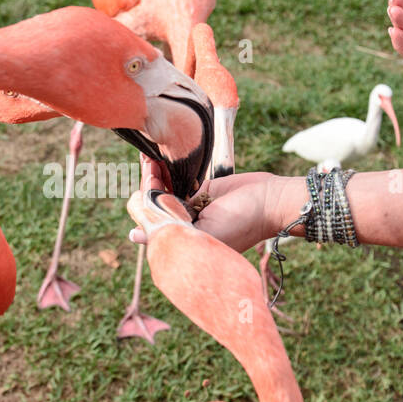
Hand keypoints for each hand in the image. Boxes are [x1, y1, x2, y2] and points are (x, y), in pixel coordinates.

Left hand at [128, 172, 296, 253]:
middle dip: (148, 188)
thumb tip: (133, 235)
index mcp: (183, 241)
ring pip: (162, 192)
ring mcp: (190, 208)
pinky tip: (156, 160)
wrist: (269, 200)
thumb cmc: (242, 223)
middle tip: (149, 168)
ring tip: (150, 160)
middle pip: (154, 207)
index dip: (144, 206)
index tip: (146, 188)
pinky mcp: (198, 192)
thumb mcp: (206, 232)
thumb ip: (171, 232)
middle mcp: (183, 225)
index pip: (152, 224)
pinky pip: (175, 182)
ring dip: (154, 176)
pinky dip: (165, 172)